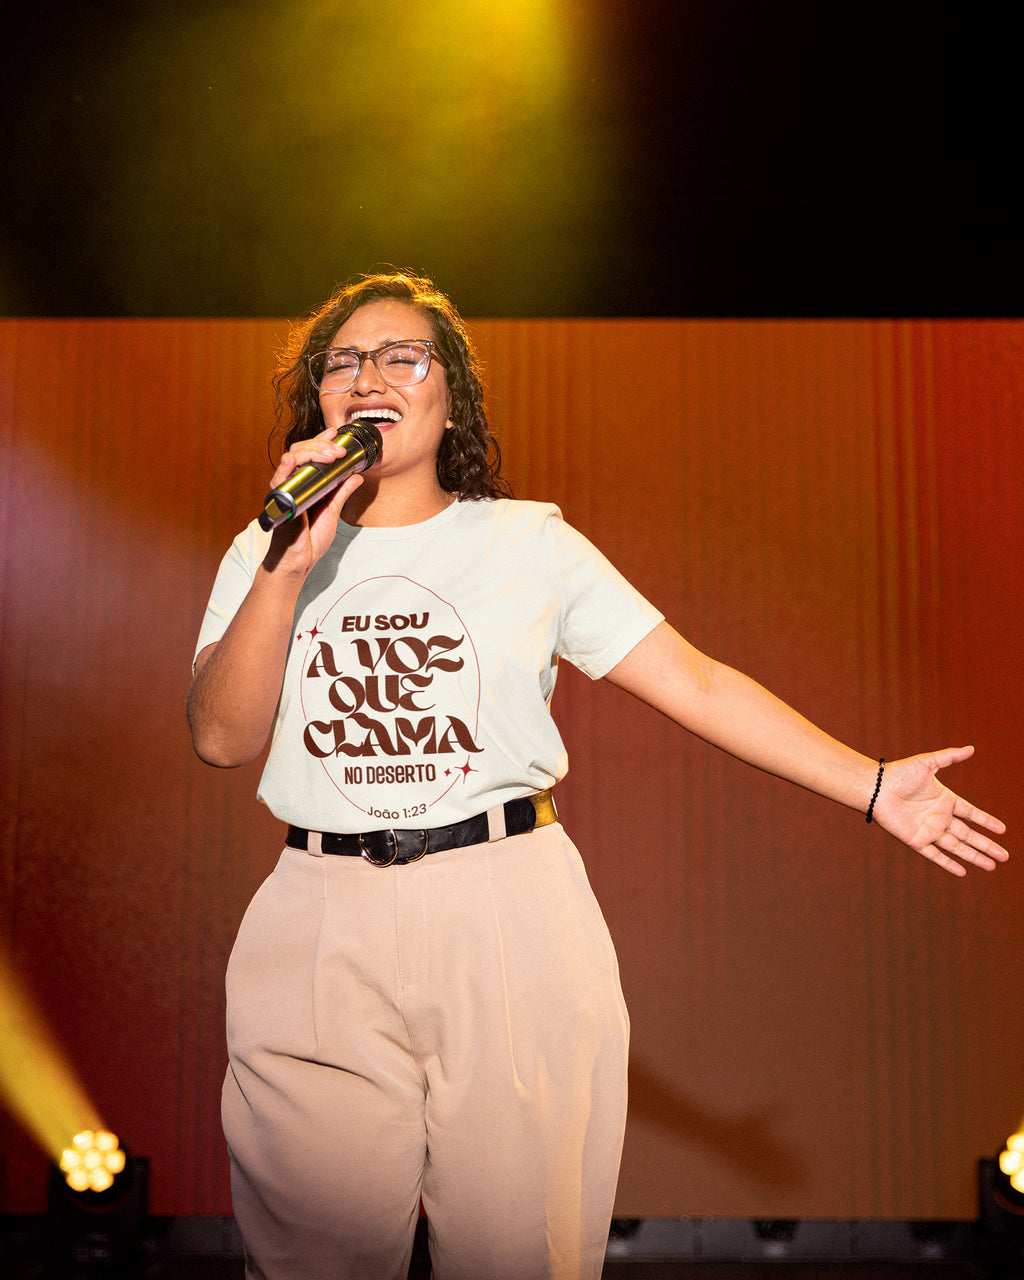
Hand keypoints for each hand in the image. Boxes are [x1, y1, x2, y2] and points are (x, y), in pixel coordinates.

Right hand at [262, 427, 363, 576]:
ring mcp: (284, 489)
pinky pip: (278, 478)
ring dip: (311, 452)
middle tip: (340, 449)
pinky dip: (285, 466)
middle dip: (321, 444)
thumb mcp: (332, 510)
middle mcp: (292, 482)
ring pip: (290, 458)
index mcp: (304, 483)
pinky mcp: (279, 500)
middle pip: (300, 451)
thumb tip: (356, 475)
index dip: (321, 440)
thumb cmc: (310, 539)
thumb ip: (342, 491)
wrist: (300, 561)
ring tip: (331, 454)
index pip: (309, 454)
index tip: (336, 432)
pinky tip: (293, 459)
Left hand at [871, 746, 1008, 876]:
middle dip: (986, 845)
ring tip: (992, 866)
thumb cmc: (899, 773)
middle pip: (969, 835)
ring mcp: (929, 830)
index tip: (1002, 830)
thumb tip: (971, 748)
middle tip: (1004, 856)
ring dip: (974, 857)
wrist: (876, 788)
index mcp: (945, 800)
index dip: (986, 822)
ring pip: (957, 847)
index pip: (971, 814)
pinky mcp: (916, 840)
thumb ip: (949, 756)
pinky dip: (948, 864)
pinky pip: (935, 855)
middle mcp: (939, 817)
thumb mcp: (927, 762)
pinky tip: (962, 872)